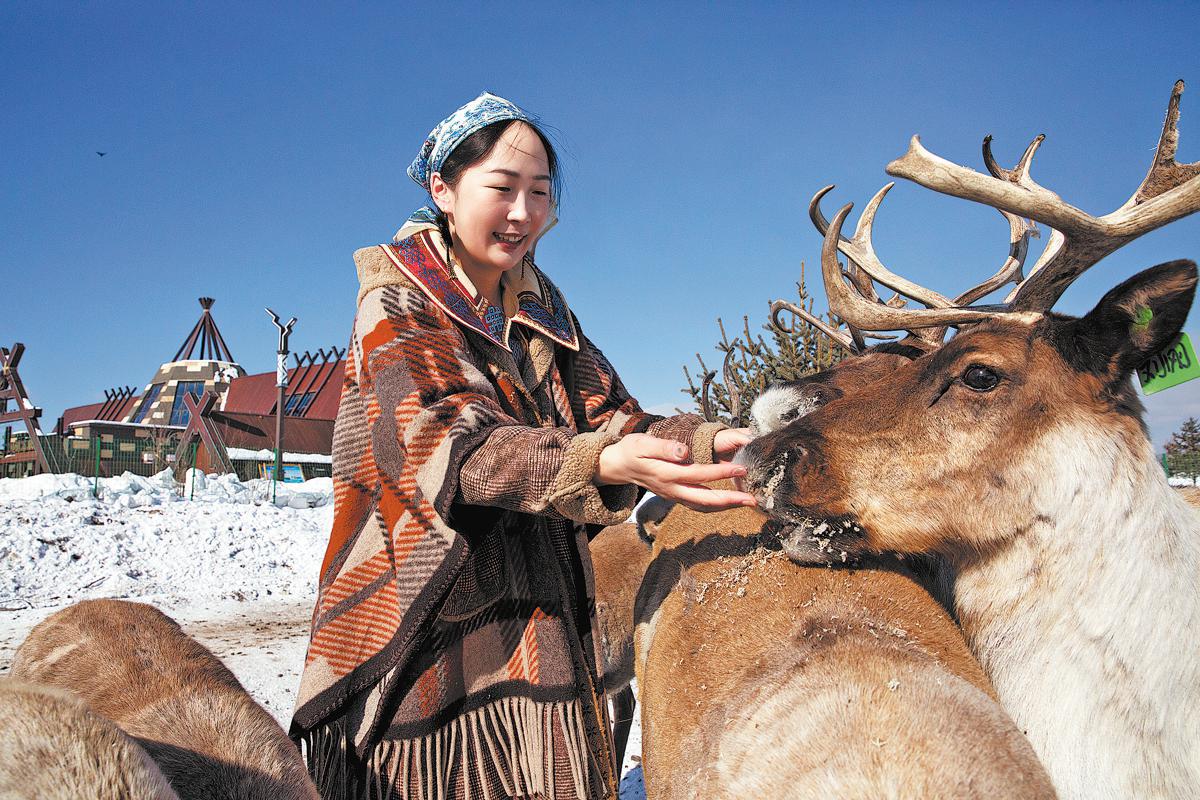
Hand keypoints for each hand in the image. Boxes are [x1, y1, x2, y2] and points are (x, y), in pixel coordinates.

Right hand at [596, 433, 757, 511]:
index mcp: (666, 473)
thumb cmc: (632, 450)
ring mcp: (674, 495)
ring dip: (726, 506)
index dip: (721, 472)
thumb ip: (664, 447)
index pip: (698, 474)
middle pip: (705, 499)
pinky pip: (698, 505)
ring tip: (748, 502)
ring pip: (703, 506)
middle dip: (730, 501)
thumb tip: (684, 451)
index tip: (741, 469)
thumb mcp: (642, 443)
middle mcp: (672, 489)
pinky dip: (716, 505)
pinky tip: (730, 501)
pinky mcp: (676, 497)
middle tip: (753, 500)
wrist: (618, 466)